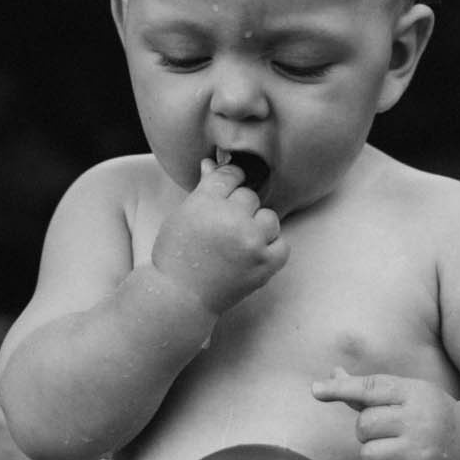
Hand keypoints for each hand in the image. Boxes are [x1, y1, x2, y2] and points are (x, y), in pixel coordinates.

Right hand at [150, 159, 286, 321]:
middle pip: (250, 196)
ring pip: (268, 217)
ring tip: (239, 242)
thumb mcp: (183, 215)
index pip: (231, 175)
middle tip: (224, 228)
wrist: (180, 297)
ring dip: (257, 227)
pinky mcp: (264, 264)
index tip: (226, 194)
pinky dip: (271, 247)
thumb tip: (212, 162)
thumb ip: (204, 188)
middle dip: (239, 209)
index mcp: (206, 201)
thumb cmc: (176, 255)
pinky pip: (282, 243)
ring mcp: (250, 241)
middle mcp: (231, 218)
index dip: (229, 183)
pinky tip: (253, 253)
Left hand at [311, 368, 459, 459]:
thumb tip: (332, 374)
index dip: (341, 389)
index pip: (370, 389)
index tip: (316, 390)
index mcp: (414, 394)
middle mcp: (419, 423)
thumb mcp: (407, 393)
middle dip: (368, 432)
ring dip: (374, 457)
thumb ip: (369, 389)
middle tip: (391, 433)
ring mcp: (419, 455)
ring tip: (396, 454)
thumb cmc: (428, 416)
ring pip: (367, 456)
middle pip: (363, 426)